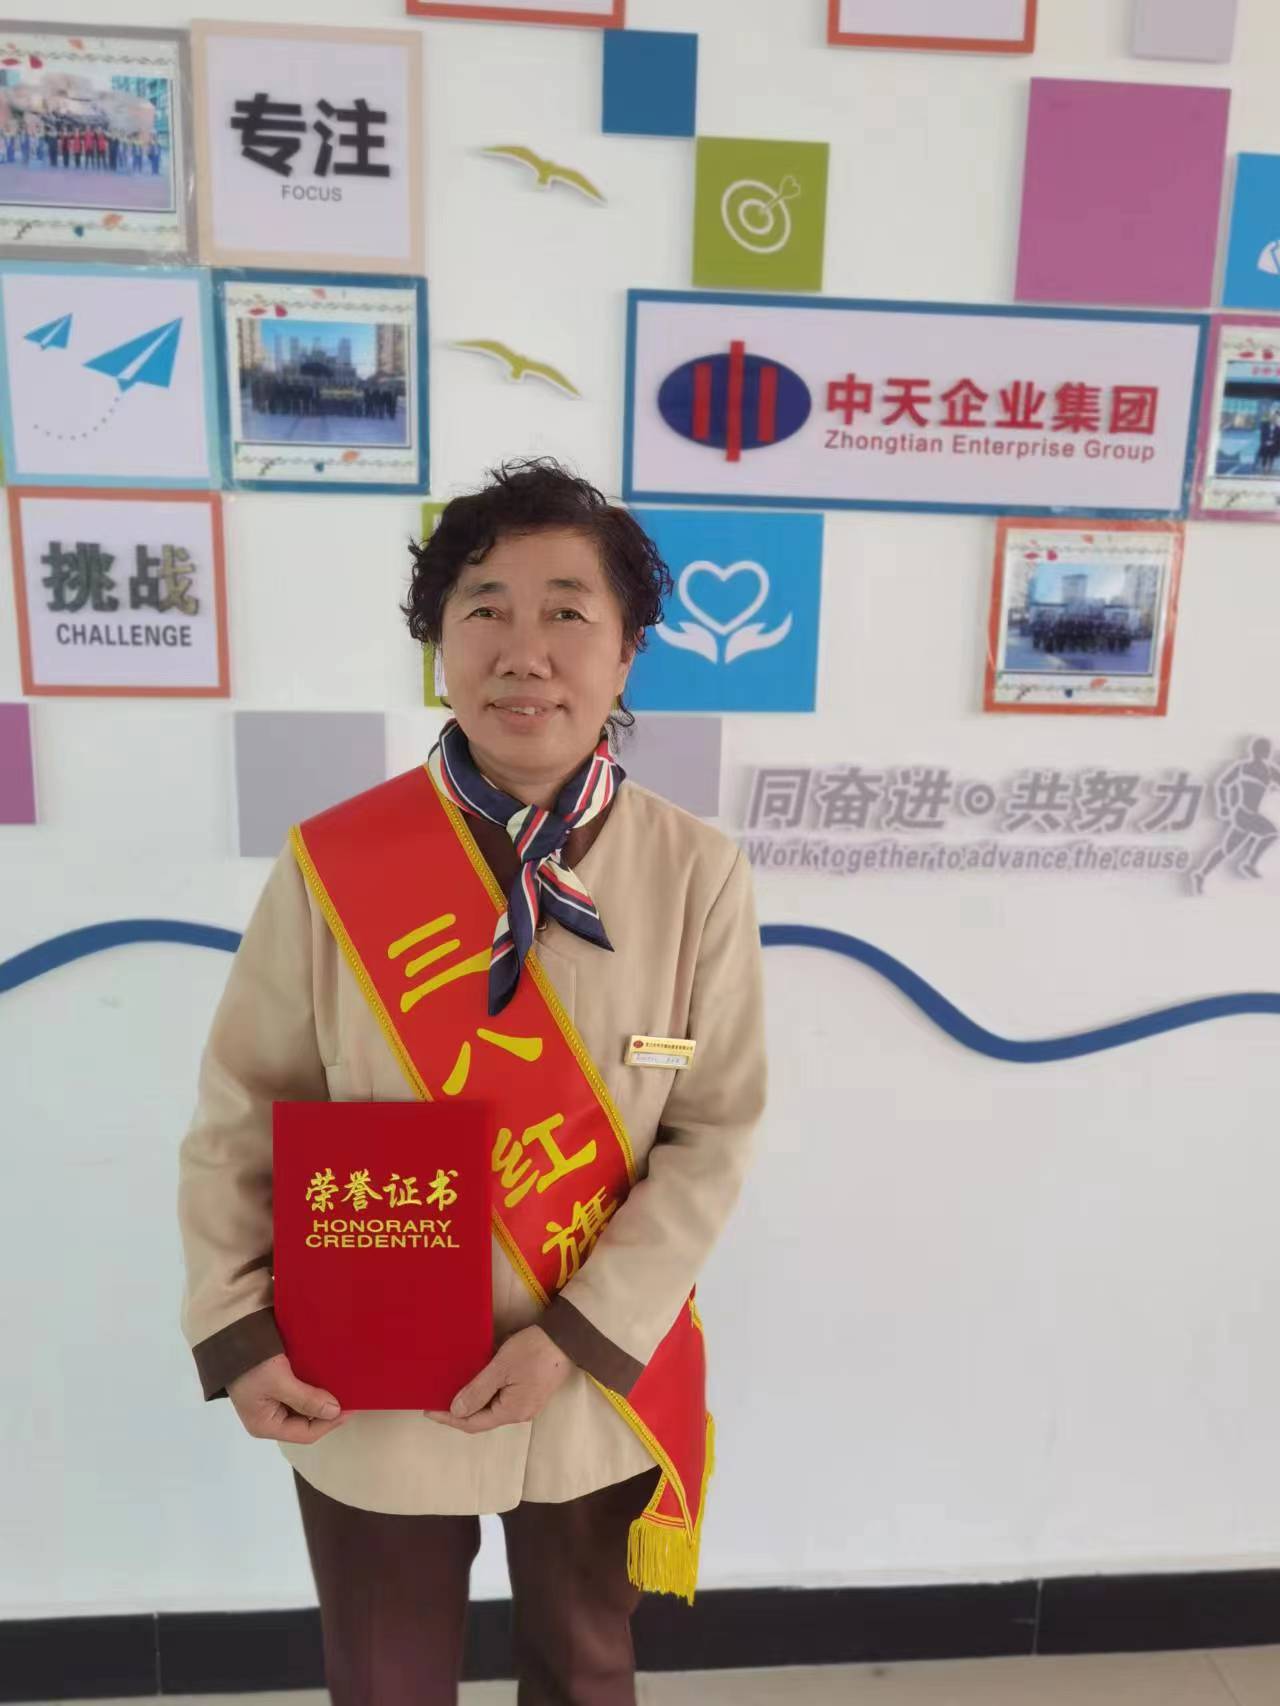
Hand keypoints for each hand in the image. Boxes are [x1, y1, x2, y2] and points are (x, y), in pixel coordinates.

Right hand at [227, 1352, 346, 1445]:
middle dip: (327, 1412)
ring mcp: (270, 1404)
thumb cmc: (253, 1363)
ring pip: (303, 1409)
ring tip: (342, 1390)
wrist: (231, 1335)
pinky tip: (327, 1381)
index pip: (306, 1434)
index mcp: (265, 1425)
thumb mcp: (280, 1382)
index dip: (330, 1422)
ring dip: (321, 1400)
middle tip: (350, 1397)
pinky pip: (298, 1396)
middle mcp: (268, 1419)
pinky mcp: (273, 1388)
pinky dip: (313, 1390)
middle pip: (305, 1424)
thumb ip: (307, 1399)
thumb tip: (335, 1411)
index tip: (352, 1407)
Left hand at [425, 1326, 570, 1434]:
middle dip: (459, 1411)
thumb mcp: (501, 1367)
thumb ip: (477, 1391)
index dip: (449, 1418)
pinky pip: (502, 1398)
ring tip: (452, 1389)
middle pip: (483, 1418)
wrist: (567, 1337)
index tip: (428, 1409)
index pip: (473, 1423)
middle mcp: (520, 1413)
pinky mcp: (531, 1392)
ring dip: (473, 1400)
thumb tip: (456, 1411)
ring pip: (493, 1408)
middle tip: (437, 1399)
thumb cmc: (533, 1350)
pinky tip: (476, 1380)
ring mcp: (527, 1403)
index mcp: (511, 1412)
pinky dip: (486, 1392)